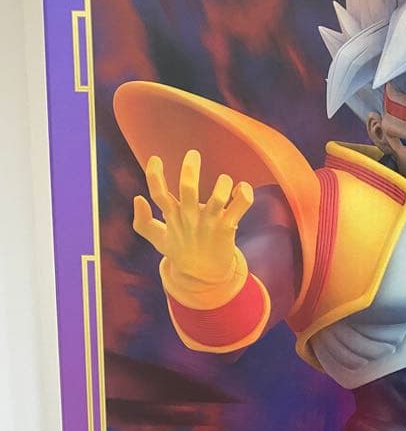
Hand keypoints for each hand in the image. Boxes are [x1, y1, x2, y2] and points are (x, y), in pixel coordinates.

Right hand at [133, 149, 253, 287]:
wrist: (203, 277)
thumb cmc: (181, 252)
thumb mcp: (158, 239)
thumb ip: (142, 221)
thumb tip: (137, 198)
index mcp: (173, 217)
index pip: (158, 194)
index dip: (154, 175)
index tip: (155, 159)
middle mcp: (190, 218)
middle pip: (188, 190)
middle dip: (190, 170)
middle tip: (194, 154)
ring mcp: (209, 223)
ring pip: (217, 199)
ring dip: (223, 184)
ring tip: (225, 180)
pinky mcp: (227, 228)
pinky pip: (239, 207)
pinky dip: (244, 195)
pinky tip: (243, 188)